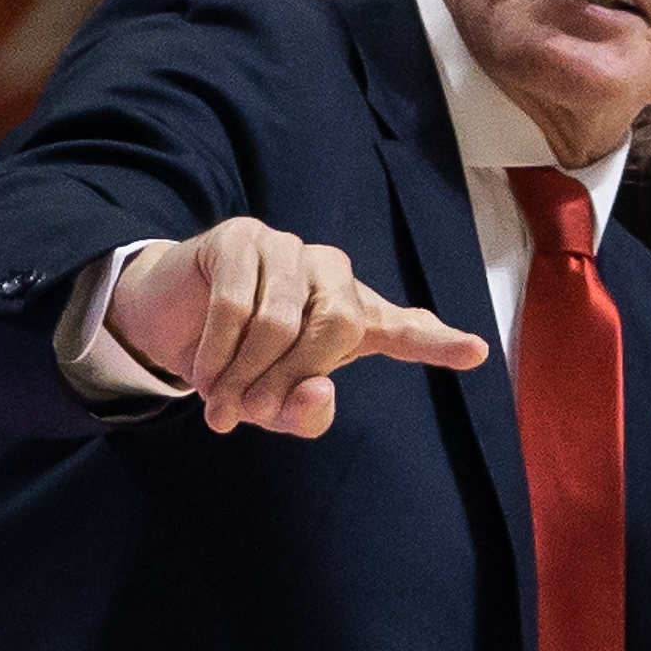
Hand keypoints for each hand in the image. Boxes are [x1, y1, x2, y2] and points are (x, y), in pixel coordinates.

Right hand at [108, 218, 490, 437]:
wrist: (174, 322)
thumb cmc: (241, 363)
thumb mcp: (274, 402)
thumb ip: (304, 411)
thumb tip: (318, 390)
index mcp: (356, 316)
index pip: (405, 329)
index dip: (440, 343)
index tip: (477, 354)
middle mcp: (333, 273)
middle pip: (336, 328)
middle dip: (290, 378)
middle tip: (251, 413)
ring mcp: (290, 247)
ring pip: (278, 320)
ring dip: (244, 373)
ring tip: (221, 405)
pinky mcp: (242, 237)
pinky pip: (234, 304)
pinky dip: (217, 350)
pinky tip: (203, 376)